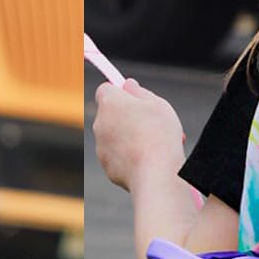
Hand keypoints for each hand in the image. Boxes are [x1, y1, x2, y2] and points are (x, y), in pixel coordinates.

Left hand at [92, 75, 186, 192]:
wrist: (155, 173)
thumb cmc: (158, 134)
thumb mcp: (157, 104)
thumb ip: (140, 92)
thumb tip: (128, 85)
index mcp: (110, 103)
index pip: (106, 89)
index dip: (120, 92)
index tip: (134, 98)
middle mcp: (100, 124)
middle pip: (111, 114)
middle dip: (128, 117)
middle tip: (151, 123)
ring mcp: (101, 147)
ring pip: (115, 137)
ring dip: (130, 137)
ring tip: (154, 144)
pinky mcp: (107, 167)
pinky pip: (118, 157)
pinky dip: (129, 157)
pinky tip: (147, 160)